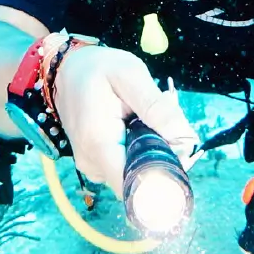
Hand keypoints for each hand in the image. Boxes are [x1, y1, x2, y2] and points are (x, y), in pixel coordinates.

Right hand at [52, 44, 199, 198]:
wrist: (67, 69)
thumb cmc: (98, 68)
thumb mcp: (131, 75)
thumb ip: (157, 107)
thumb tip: (186, 140)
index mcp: (99, 144)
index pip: (136, 185)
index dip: (166, 175)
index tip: (180, 150)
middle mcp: (92, 164)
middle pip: (141, 179)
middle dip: (163, 157)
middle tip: (167, 124)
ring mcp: (92, 167)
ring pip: (135, 174)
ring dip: (151, 153)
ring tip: (148, 120)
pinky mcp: (95, 164)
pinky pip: (125, 167)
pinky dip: (138, 151)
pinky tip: (137, 127)